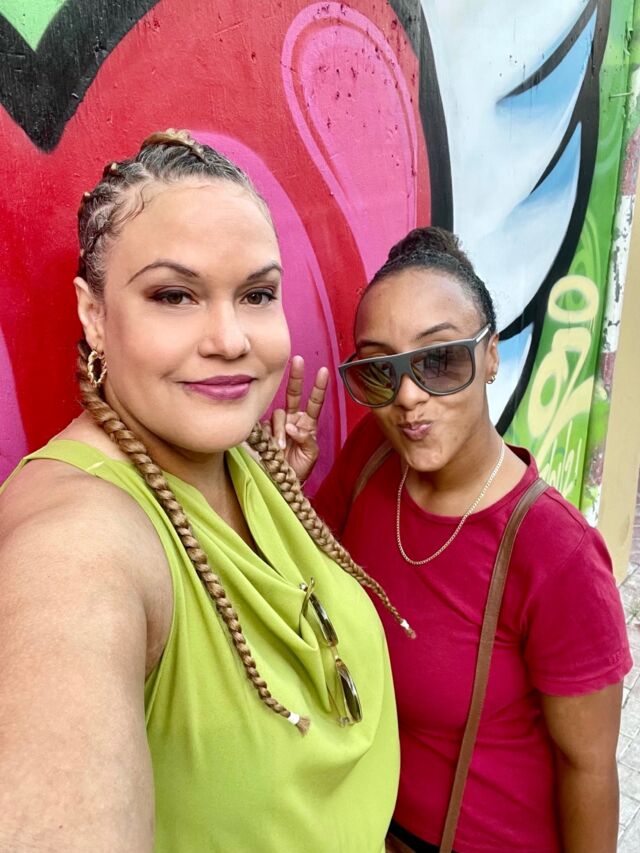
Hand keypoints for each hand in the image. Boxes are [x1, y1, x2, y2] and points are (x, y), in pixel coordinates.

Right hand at [268, 355, 328, 482]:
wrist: (281, 484)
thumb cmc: (299, 470)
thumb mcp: (310, 455)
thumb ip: (306, 439)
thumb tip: (292, 426)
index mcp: (306, 425)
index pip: (314, 403)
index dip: (318, 388)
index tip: (323, 371)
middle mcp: (291, 421)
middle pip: (293, 394)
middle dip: (296, 377)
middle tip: (298, 359)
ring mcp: (275, 425)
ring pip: (278, 415)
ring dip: (280, 430)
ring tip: (280, 448)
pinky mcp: (262, 432)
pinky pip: (265, 427)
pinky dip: (271, 435)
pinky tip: (272, 445)